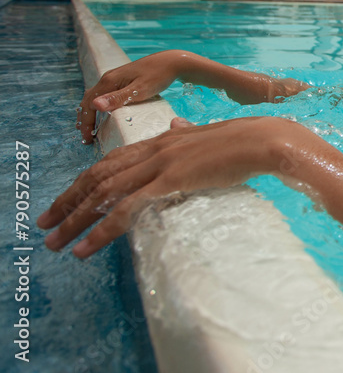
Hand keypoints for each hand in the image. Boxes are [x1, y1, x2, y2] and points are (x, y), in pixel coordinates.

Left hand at [40, 116, 297, 258]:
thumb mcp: (209, 133)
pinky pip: (127, 209)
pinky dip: (101, 230)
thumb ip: (188, 132)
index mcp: (162, 140)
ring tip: (55, 242)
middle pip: (98, 176)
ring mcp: (160, 164)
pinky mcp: (170, 181)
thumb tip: (177, 125)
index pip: (112, 162)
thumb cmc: (247, 140)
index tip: (68, 199)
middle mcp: (154, 150)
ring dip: (75, 220)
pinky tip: (85, 248)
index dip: (86, 181)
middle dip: (68, 201)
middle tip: (45, 224)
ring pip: (104, 193)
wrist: (266, 139)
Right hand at [77, 51, 187, 142]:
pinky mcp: (123, 79)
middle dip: (85, 119)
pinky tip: (105, 114)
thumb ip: (118, 98)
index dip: (85, 122)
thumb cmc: (158, 76)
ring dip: (90, 112)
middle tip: (86, 137)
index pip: (88, 104)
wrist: (172, 62)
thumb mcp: (139, 90)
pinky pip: (105, 94)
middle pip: (88, 100)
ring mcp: (115, 78)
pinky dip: (100, 106)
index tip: (86, 139)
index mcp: (109, 81)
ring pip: (95, 96)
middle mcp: (108, 78)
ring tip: (92, 129)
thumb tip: (95, 105)